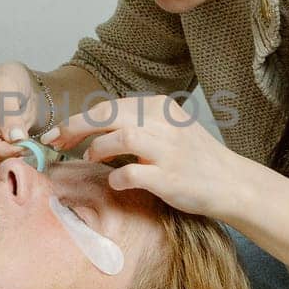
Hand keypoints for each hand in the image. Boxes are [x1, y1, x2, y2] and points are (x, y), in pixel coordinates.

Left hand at [40, 94, 241, 216]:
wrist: (231, 182)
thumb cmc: (193, 158)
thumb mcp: (167, 128)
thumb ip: (135, 124)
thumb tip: (91, 130)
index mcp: (159, 107)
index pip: (108, 107)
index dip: (78, 120)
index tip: (57, 133)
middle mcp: (163, 123)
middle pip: (108, 115)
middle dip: (75, 128)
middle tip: (57, 142)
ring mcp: (169, 150)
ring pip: (121, 137)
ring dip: (98, 148)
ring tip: (90, 158)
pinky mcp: (171, 177)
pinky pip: (134, 173)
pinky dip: (118, 178)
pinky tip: (115, 181)